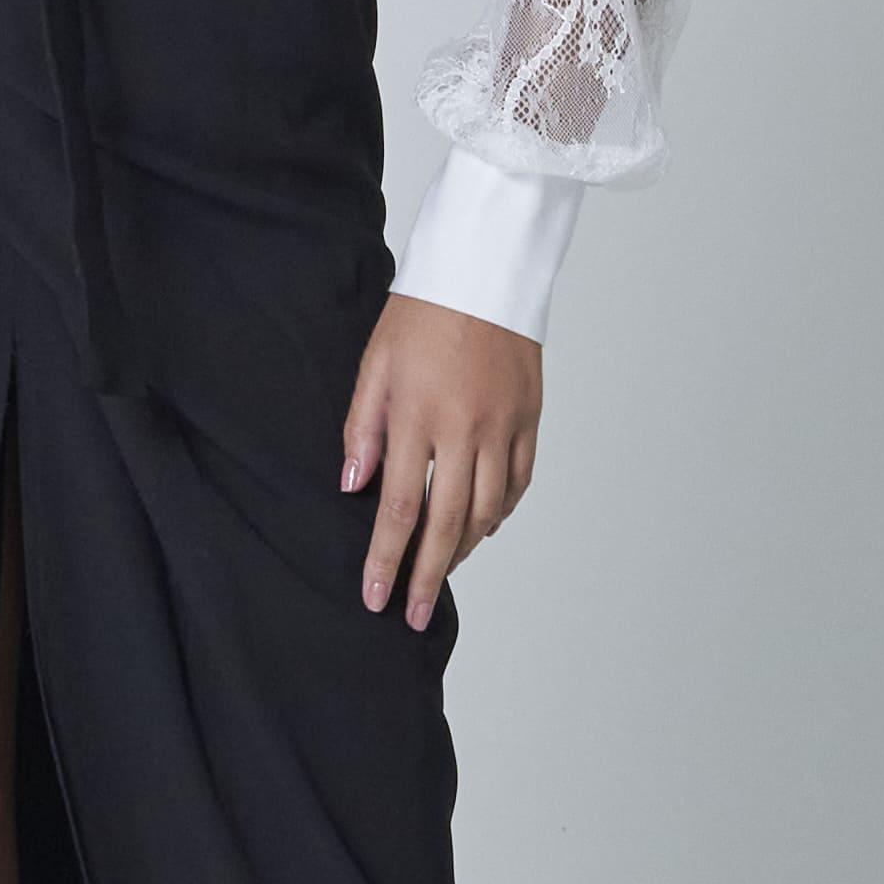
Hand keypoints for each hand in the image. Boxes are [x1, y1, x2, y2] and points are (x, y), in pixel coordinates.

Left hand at [340, 293, 542, 627]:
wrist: (485, 269)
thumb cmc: (422, 313)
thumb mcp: (374, 364)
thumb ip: (362, 428)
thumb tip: (353, 486)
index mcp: (417, 416)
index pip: (397, 509)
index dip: (385, 560)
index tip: (375, 597)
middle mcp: (464, 430)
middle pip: (445, 523)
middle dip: (425, 576)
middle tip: (412, 614)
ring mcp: (502, 427)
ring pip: (487, 510)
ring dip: (462, 548)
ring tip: (440, 570)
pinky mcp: (530, 418)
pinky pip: (518, 483)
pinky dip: (500, 512)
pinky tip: (483, 526)